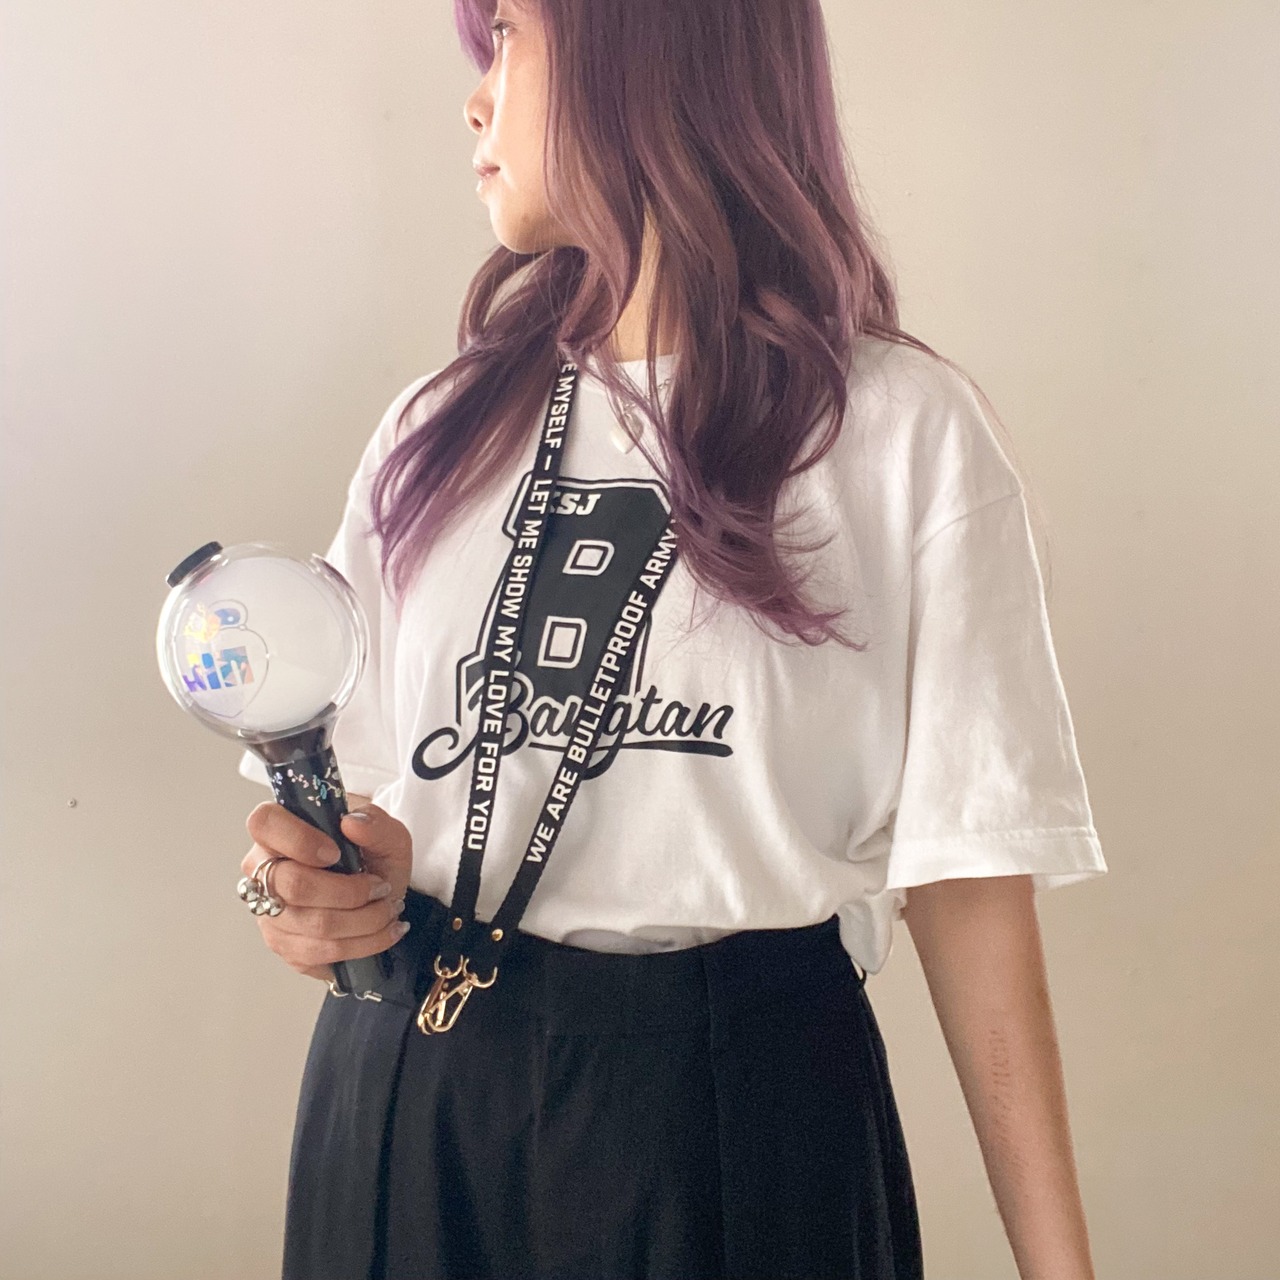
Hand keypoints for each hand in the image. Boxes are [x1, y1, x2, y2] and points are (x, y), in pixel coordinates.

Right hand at [240, 801, 412, 984]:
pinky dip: (362, 945)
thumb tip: (351, 824)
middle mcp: (264, 871)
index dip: (299, 840)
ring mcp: (269, 912)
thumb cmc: (371, 854)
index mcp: (279, 829)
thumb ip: (375, 822)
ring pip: (314, 925)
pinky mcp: (283, 945)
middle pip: (294, 886)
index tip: (336, 852)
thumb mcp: (387, 831)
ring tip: (390, 909)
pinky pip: (319, 954)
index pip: (265, 825)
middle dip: (351, 891)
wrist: (377, 887)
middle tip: (381, 887)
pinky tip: (381, 932)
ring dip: (365, 921)